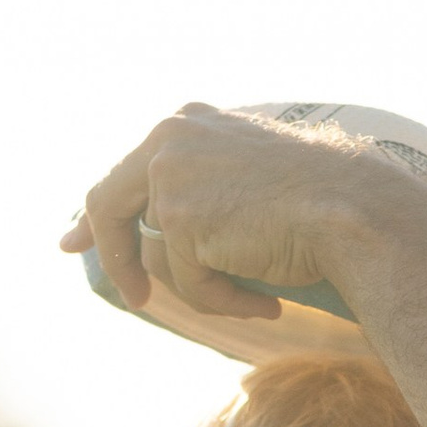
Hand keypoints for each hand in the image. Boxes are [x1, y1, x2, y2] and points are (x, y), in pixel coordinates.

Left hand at [61, 103, 426, 324]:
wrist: (354, 209)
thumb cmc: (322, 202)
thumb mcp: (252, 185)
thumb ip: (206, 194)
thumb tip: (169, 232)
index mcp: (186, 124)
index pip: (124, 171)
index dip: (95, 215)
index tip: (73, 242)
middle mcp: (167, 139)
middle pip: (109, 205)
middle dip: (115, 257)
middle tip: (135, 301)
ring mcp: (169, 175)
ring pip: (161, 257)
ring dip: (207, 289)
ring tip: (257, 295)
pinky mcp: (178, 218)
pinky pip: (187, 284)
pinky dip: (223, 302)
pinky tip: (265, 299)